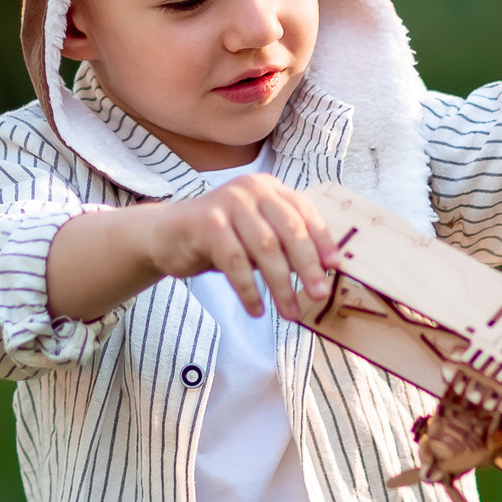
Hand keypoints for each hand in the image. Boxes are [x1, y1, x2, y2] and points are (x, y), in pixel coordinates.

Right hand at [136, 174, 339, 321]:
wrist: (166, 235)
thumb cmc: (220, 239)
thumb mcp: (255, 236)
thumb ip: (283, 245)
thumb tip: (322, 272)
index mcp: (269, 189)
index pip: (305, 211)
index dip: (323, 240)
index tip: (335, 267)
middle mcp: (251, 190)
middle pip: (290, 230)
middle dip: (308, 266)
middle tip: (319, 294)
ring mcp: (228, 203)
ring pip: (264, 248)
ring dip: (280, 285)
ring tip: (290, 312)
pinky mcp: (206, 223)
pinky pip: (234, 262)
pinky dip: (249, 290)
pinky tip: (256, 309)